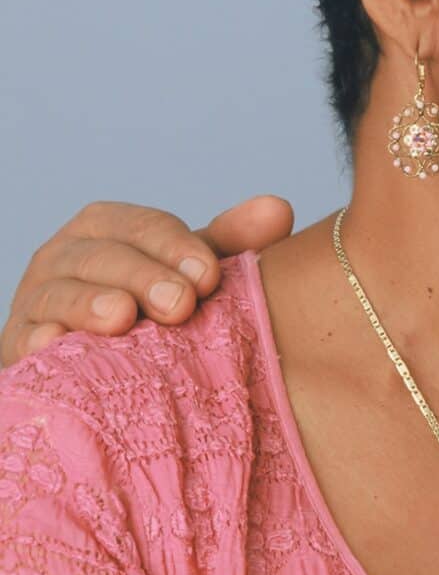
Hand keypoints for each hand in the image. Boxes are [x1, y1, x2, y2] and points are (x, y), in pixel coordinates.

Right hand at [2, 196, 293, 366]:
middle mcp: (65, 256)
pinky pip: (24, 340)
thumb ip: (230, 243)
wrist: (94, 364)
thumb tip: (278, 210)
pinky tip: (55, 346)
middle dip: (142, 275)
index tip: (211, 275)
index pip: (143, 227)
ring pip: (58, 293)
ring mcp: (37, 300)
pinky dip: (39, 340)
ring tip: (122, 317)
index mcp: (108, 228)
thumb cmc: (152, 307)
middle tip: (181, 303)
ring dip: (89, 303)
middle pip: (101, 256)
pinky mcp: (20, 346)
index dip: (177, 247)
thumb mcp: (189, 271)